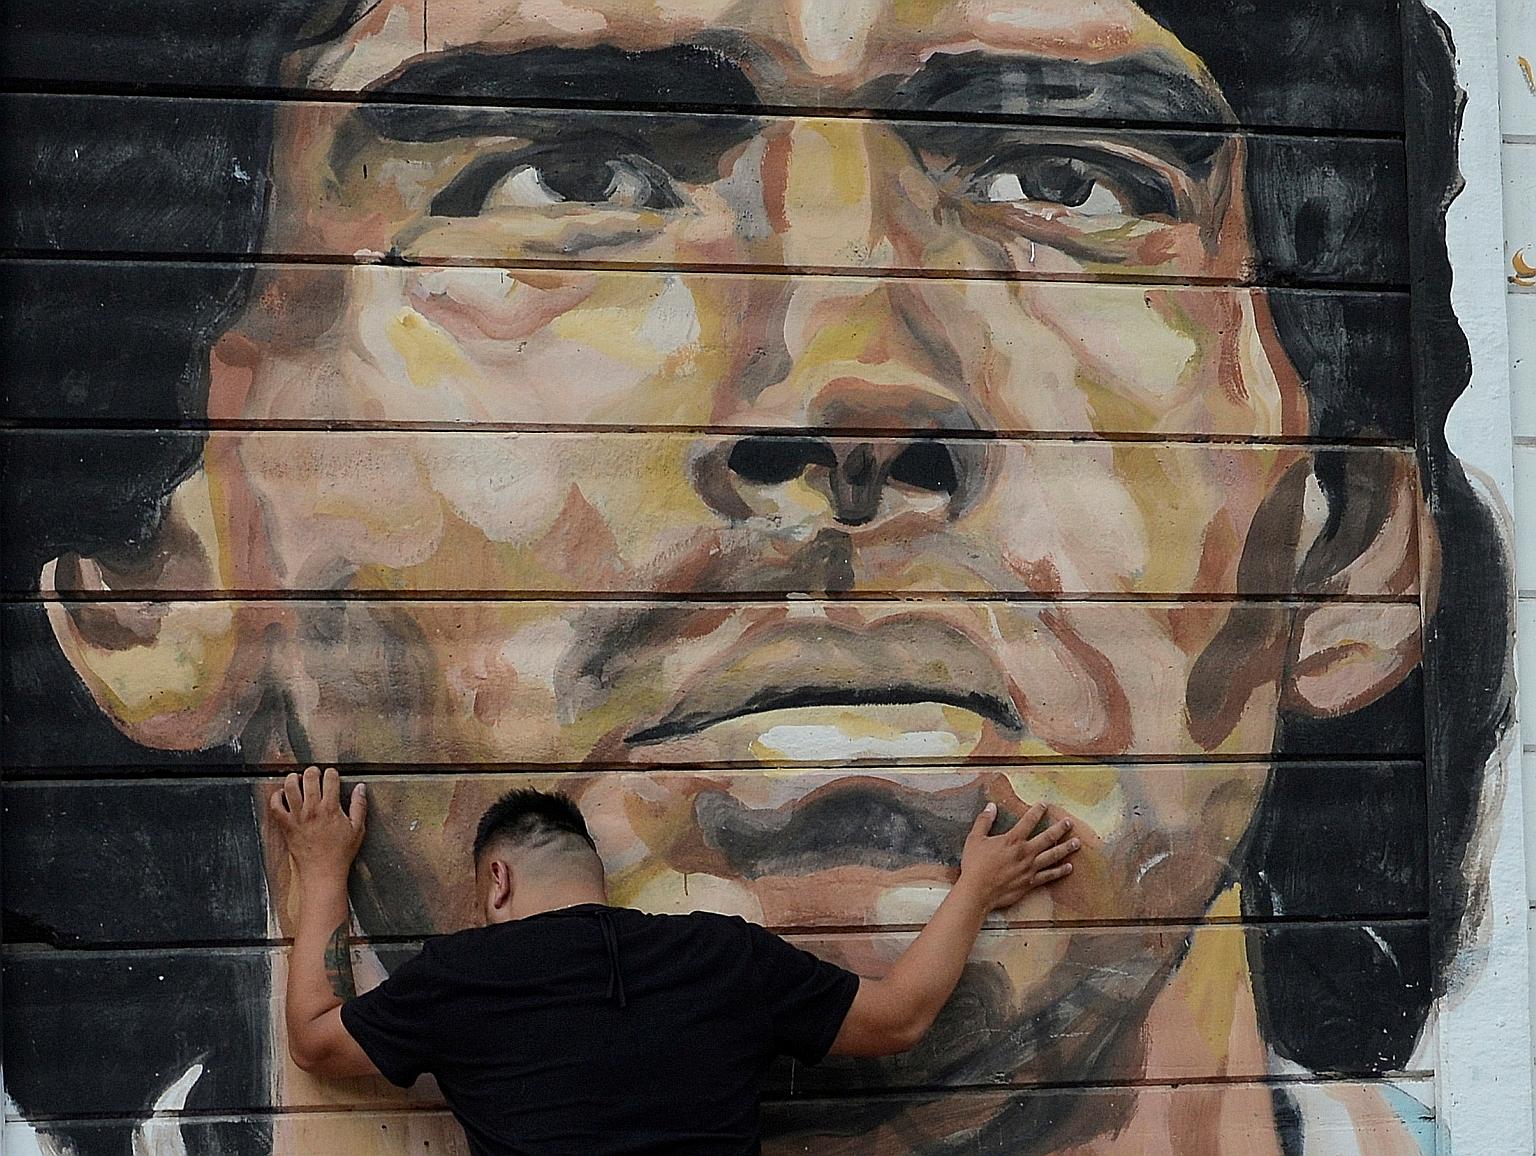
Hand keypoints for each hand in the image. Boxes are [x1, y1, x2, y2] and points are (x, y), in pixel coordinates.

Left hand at [268, 766, 366, 880]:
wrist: (321, 872)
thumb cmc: (340, 853)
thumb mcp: (358, 829)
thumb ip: (359, 805)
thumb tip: (361, 788)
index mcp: (331, 808)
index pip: (330, 779)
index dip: (332, 773)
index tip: (332, 775)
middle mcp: (312, 810)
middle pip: (309, 778)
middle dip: (313, 771)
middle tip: (314, 773)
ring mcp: (297, 817)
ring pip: (290, 787)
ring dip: (293, 778)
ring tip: (297, 778)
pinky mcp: (286, 825)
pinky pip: (275, 806)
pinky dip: (276, 796)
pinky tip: (282, 794)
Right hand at [956, 801, 1077, 911]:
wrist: (977, 891)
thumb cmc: (975, 865)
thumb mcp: (975, 839)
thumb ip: (984, 821)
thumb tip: (991, 806)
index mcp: (1012, 840)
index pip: (1028, 821)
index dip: (1037, 811)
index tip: (1044, 804)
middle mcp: (1025, 852)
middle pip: (1047, 838)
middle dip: (1059, 828)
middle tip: (1069, 822)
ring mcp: (1030, 868)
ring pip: (1053, 856)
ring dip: (1066, 848)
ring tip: (1077, 842)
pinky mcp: (1030, 882)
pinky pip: (1049, 876)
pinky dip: (1060, 871)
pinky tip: (1069, 867)